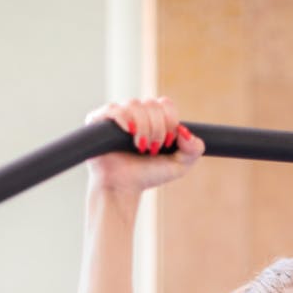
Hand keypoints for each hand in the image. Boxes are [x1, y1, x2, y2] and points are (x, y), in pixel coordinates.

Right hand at [85, 97, 204, 196]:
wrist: (123, 188)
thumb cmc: (148, 175)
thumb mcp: (179, 165)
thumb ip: (193, 149)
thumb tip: (186, 132)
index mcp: (153, 119)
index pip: (165, 104)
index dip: (170, 121)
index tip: (168, 143)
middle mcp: (135, 113)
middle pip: (152, 104)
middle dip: (158, 129)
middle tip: (153, 149)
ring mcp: (117, 116)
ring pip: (135, 104)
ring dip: (143, 127)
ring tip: (140, 147)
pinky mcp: (98, 121)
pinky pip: (113, 109)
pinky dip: (124, 119)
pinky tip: (129, 132)